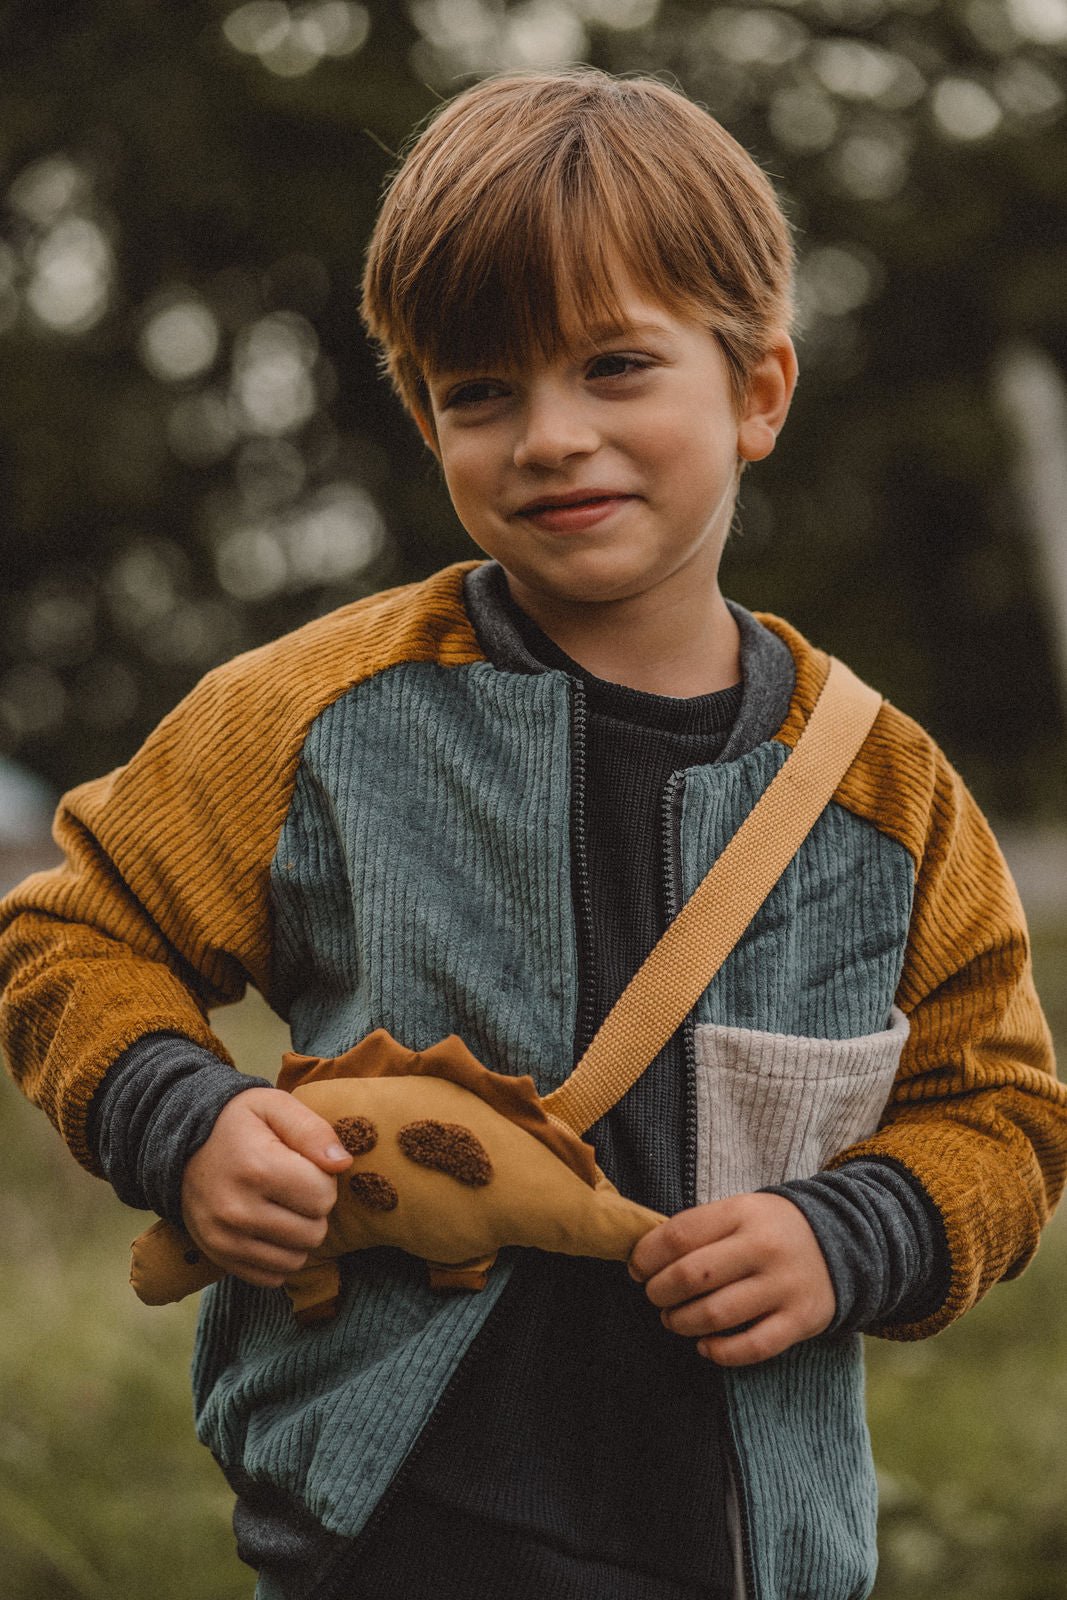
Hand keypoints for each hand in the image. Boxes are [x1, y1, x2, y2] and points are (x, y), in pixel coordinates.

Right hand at [181, 1088, 352, 1287]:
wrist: (179, 1145)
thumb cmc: (236, 1122)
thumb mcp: (273, 1105)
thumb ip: (313, 1131)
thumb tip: (342, 1164)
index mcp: (257, 1168)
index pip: (324, 1197)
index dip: (323, 1179)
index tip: (302, 1165)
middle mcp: (237, 1210)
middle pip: (314, 1232)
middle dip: (313, 1209)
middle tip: (292, 1187)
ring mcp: (225, 1239)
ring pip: (296, 1259)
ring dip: (298, 1235)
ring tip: (281, 1207)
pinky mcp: (219, 1257)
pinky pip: (272, 1278)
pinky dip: (278, 1257)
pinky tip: (269, 1230)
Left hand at [628, 1192, 835, 1366]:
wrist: (843, 1241)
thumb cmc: (770, 1229)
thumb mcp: (739, 1211)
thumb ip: (699, 1229)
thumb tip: (644, 1257)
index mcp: (742, 1212)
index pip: (679, 1235)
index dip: (647, 1256)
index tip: (636, 1268)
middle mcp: (763, 1247)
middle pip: (692, 1276)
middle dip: (659, 1291)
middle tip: (654, 1296)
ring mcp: (784, 1286)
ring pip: (715, 1314)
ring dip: (681, 1322)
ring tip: (673, 1319)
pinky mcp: (800, 1321)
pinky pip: (751, 1347)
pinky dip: (719, 1352)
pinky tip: (704, 1345)